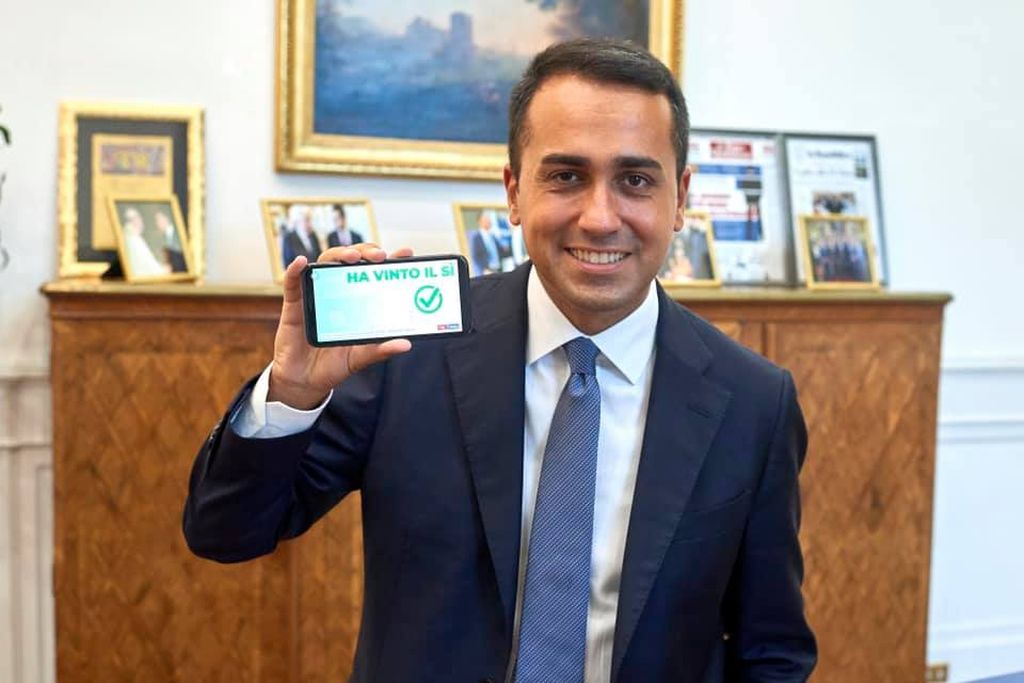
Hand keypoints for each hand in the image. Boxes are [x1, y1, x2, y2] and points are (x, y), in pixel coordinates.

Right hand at [268, 244, 413, 408]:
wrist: (305, 381)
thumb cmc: (334, 364)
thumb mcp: (361, 357)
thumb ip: (380, 350)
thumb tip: (406, 344)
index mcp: (357, 300)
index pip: (374, 273)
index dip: (389, 260)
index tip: (406, 253)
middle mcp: (338, 292)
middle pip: (351, 261)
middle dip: (366, 252)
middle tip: (380, 256)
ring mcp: (316, 295)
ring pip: (325, 264)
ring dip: (339, 255)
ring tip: (352, 257)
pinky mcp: (294, 306)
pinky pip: (293, 284)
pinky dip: (294, 271)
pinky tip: (300, 263)